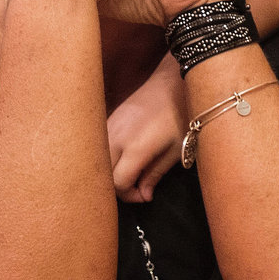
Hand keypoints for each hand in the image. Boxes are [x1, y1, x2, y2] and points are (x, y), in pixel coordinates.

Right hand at [105, 65, 189, 202]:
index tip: (144, 195)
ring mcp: (108, 127)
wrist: (171, 83)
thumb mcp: (176, 149)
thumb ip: (155, 173)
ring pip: (97, 161)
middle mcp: (115, 138)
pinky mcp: (106, 120)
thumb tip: (143, 195)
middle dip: (117, 187)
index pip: (118, 183)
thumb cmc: (181, 116)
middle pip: (103, 175)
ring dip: (110, 172)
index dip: (129, 195)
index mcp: (135, 148)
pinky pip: (99, 146)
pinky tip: (123, 157)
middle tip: (137, 186)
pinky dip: (107, 157)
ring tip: (131, 172)